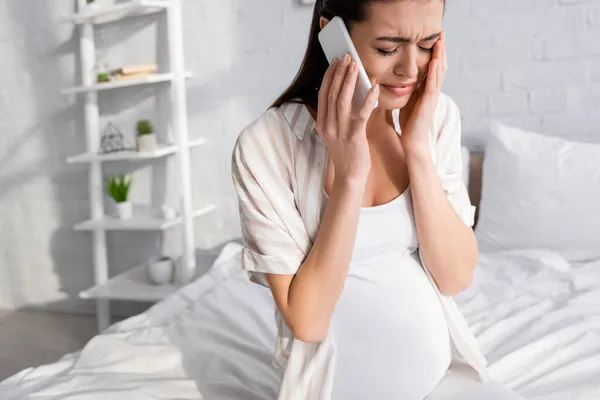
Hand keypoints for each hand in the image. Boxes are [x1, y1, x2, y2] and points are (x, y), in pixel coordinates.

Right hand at [316, 53, 379, 184]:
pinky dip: (367, 100)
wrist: (350, 177)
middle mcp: (328, 126)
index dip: (329, 77)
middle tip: (345, 57)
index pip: (323, 95)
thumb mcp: (336, 134)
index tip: (334, 63)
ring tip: (355, 66)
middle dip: (339, 73)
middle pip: (332, 94)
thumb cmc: (347, 155)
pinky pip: (361, 114)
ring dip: (349, 81)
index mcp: (322, 124)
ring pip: (342, 101)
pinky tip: (374, 88)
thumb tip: (343, 97)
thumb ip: (336, 117)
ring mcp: (340, 131)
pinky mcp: (354, 136)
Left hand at [399, 30, 447, 150]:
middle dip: (441, 49)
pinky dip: (434, 73)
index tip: (435, 37)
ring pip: (439, 72)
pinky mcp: (428, 103)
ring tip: (440, 41)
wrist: (413, 140)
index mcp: (428, 89)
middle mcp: (433, 91)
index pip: (434, 66)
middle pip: (440, 65)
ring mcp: (433, 97)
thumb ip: (411, 88)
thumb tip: (404, 77)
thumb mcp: (409, 100)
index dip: (435, 52)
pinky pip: (433, 85)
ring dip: (440, 55)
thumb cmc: (410, 122)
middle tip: (441, 32)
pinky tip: (434, 61)